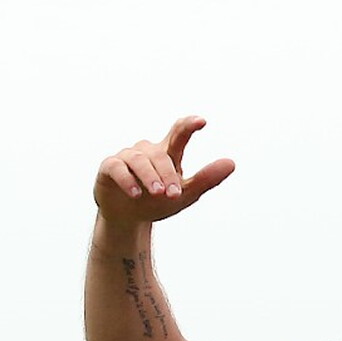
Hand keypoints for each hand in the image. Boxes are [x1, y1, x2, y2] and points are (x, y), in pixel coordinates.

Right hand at [94, 116, 234, 225]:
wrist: (128, 217)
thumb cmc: (158, 201)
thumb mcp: (186, 194)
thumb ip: (207, 179)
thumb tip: (231, 163)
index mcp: (168, 154)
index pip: (179, 134)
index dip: (188, 126)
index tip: (202, 121)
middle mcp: (147, 151)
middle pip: (161, 155)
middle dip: (168, 174)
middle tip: (174, 194)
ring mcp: (127, 157)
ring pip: (140, 160)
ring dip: (150, 177)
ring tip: (159, 194)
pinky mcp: (109, 167)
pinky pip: (118, 168)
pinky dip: (128, 180)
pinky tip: (136, 193)